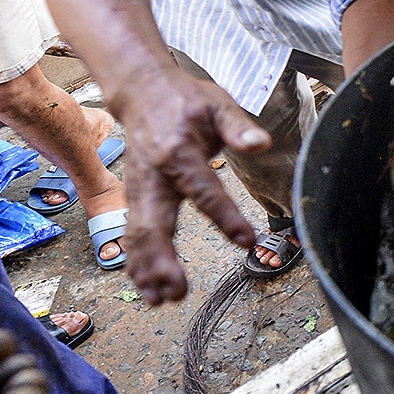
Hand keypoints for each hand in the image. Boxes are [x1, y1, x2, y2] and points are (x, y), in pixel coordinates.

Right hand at [108, 67, 270, 304]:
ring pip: (138, 234)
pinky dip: (137, 262)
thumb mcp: (218, 104)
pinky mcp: (135, 197)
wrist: (142, 92)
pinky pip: (133, 233)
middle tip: (178, 291)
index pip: (203, 190)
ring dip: (147, 269)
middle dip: (163, 260)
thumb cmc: (187, 100)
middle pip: (154, 223)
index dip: (225, 216)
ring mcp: (139, 188)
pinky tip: (147, 288)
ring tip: (162, 300)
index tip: (247, 241)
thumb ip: (238, 126)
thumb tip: (261, 144)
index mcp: (177, 152)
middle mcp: (152, 175)